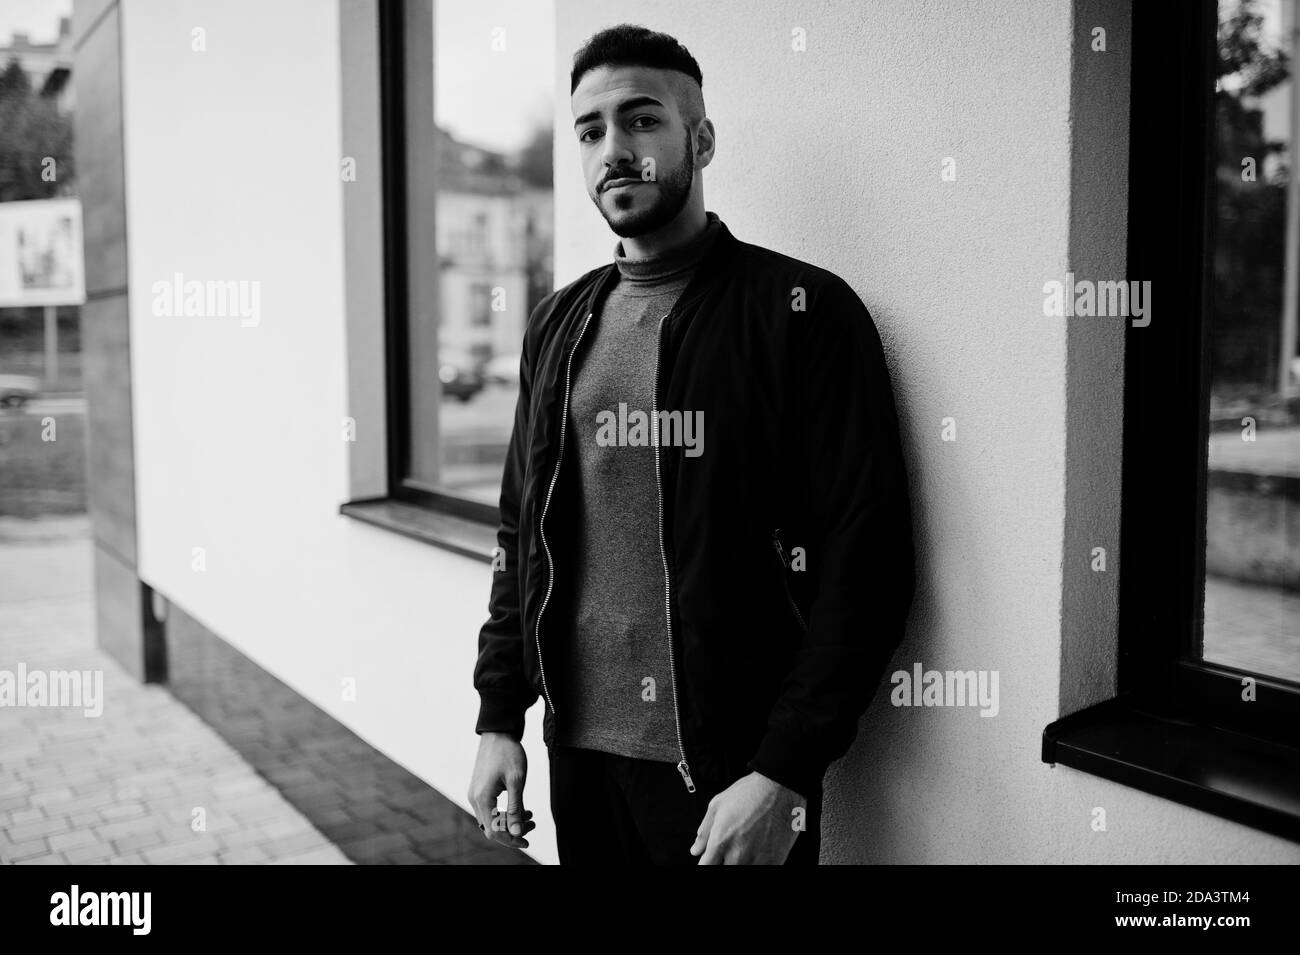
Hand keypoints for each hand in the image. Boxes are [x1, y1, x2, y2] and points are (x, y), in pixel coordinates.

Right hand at [467, 732, 535, 848]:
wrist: (498, 732)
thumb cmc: (508, 753)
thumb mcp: (517, 781)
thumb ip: (516, 808)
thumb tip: (517, 832)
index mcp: (482, 798)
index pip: (494, 831)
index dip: (511, 840)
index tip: (527, 840)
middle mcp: (475, 798)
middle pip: (491, 828)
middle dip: (512, 830)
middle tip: (533, 825)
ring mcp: (475, 794)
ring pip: (491, 819)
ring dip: (509, 821)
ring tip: (531, 816)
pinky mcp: (479, 789)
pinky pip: (490, 809)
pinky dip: (504, 812)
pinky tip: (521, 808)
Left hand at [690, 771, 805, 863]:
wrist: (781, 788)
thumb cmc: (751, 793)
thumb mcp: (717, 805)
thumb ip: (704, 831)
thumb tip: (697, 849)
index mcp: (721, 840)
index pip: (706, 867)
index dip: (706, 863)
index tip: (709, 859)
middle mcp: (739, 854)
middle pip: (724, 870)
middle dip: (724, 861)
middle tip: (730, 848)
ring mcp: (758, 860)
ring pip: (743, 869)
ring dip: (741, 861)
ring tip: (747, 844)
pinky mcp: (775, 861)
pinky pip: (761, 868)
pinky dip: (758, 861)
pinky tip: (759, 847)